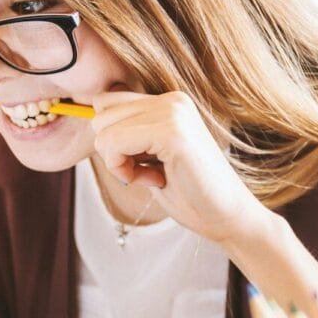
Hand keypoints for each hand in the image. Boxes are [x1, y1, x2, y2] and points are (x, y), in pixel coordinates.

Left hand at [91, 89, 269, 244]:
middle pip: (100, 114)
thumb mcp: (152, 156)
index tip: (143, 164)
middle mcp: (172, 99)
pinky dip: (123, 170)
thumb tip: (90, 118)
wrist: (227, 217)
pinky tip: (154, 180)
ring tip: (154, 175)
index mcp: (169, 102)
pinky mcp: (172, 132)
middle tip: (148, 172)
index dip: (113, 140)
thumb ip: (129, 134)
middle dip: (113, 151)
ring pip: (103, 129)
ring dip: (119, 162)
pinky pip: (114, 143)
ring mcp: (173, 112)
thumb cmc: (190, 193)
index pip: (107, 103)